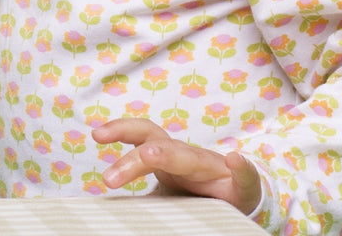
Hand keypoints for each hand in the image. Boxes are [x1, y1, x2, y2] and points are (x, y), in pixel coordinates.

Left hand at [93, 118, 261, 214]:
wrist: (239, 196)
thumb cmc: (197, 193)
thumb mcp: (166, 195)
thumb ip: (142, 199)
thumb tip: (108, 211)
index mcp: (169, 157)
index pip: (143, 137)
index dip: (121, 130)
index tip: (96, 135)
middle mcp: (189, 157)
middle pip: (159, 143)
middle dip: (132, 157)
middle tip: (108, 178)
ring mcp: (215, 168)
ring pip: (192, 157)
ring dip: (170, 155)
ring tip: (150, 156)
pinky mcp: (243, 184)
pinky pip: (245, 174)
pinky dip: (241, 168)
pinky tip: (235, 161)